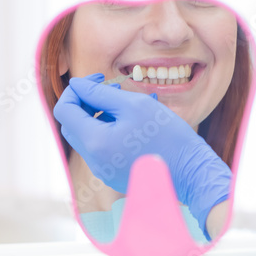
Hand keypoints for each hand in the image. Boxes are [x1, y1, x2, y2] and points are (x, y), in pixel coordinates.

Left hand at [53, 73, 231, 238]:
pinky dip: (111, 131)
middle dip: (87, 102)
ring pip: (89, 136)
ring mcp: (103, 171)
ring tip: (127, 104)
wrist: (191, 173)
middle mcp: (94, 161)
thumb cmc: (167, 136)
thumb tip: (76, 85)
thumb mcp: (133, 105)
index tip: (98, 79)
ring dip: (100, 115)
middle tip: (111, 89)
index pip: (64, 110)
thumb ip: (99, 93)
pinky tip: (134, 123)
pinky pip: (103, 149)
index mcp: (95, 142)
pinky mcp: (114, 176)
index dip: (76, 90)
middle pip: (73, 124)